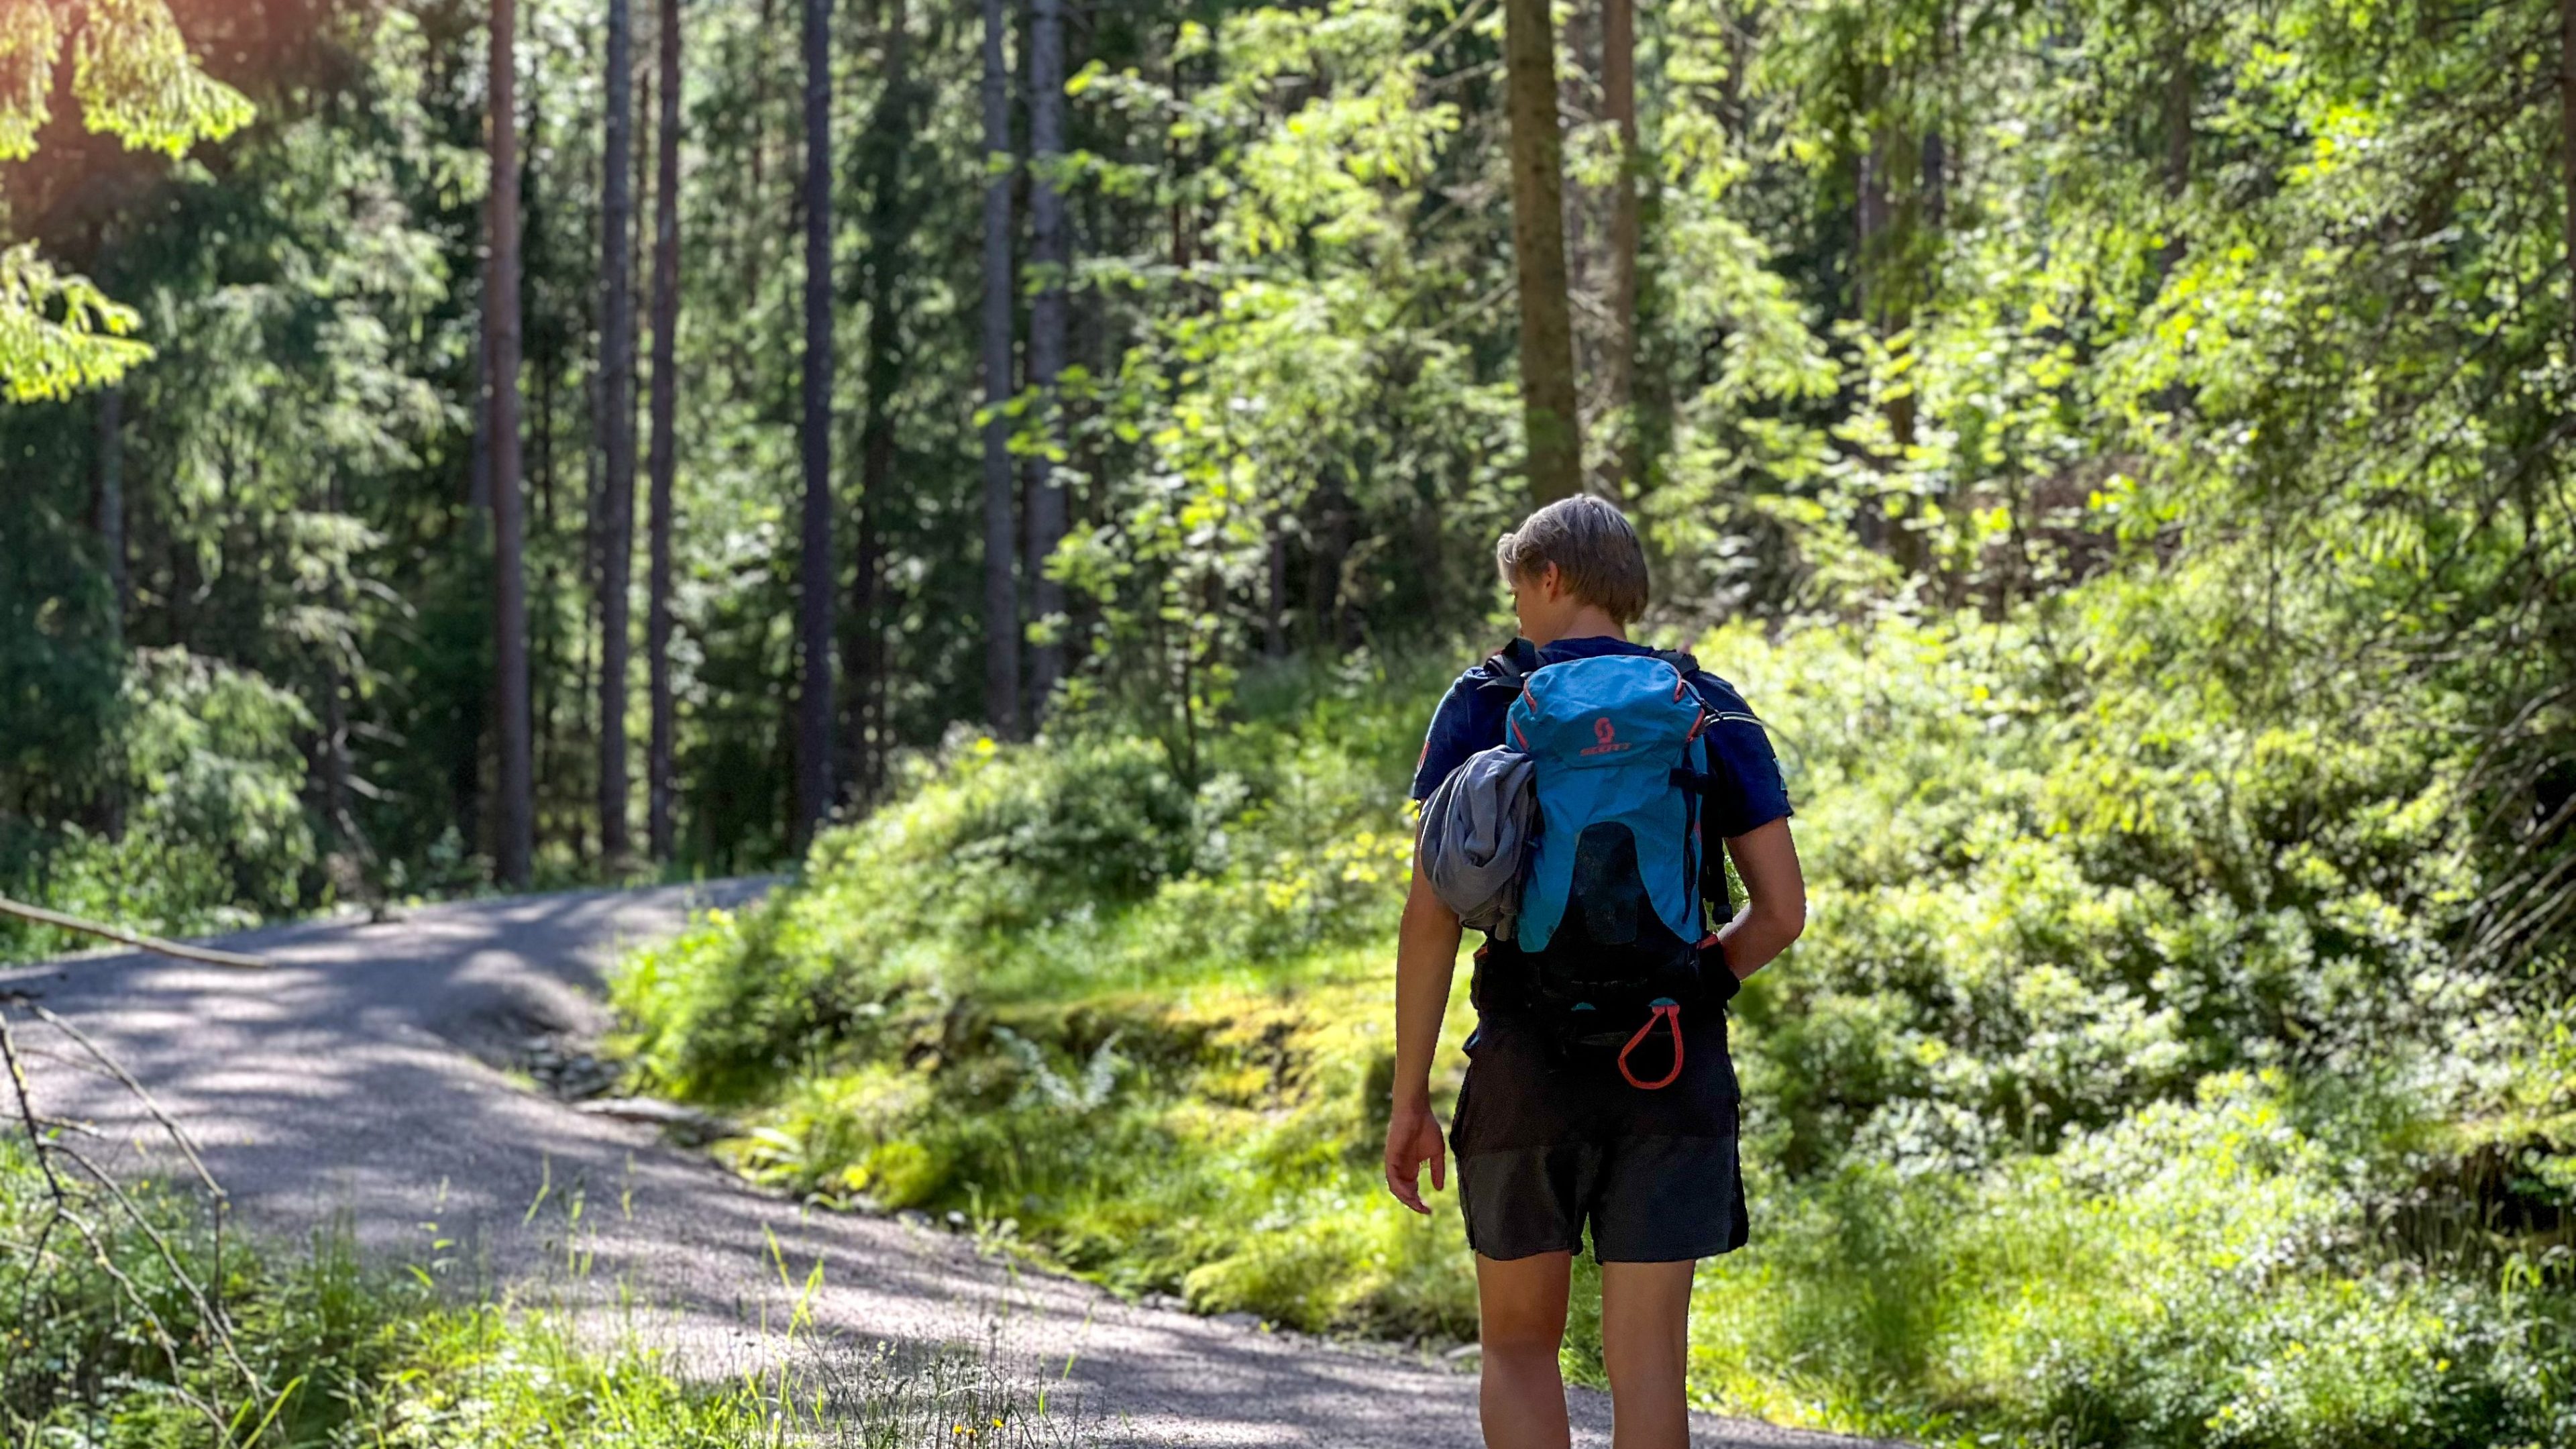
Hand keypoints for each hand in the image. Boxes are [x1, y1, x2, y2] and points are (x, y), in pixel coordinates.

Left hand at [1382, 1096, 1446, 1214]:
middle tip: (1424, 1210)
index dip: (1419, 1202)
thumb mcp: (1436, 1153)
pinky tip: (1409, 1193)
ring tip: (1418, 1205)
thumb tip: (1439, 1189)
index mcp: (1410, 1167)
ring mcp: (1394, 1163)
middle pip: (1403, 1192)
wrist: (1417, 1109)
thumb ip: (1437, 1171)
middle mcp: (1401, 1167)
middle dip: (1413, 1203)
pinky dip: (1399, 1187)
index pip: (1411, 1190)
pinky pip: (1391, 1177)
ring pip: (1396, 1187)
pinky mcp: (1390, 1157)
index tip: (1429, 1210)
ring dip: (1406, 1198)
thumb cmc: (1426, 1126)